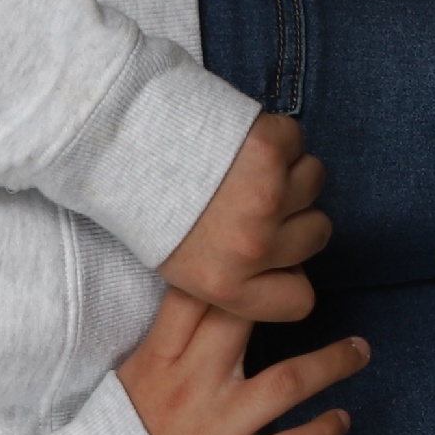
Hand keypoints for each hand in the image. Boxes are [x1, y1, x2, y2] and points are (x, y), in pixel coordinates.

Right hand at [115, 288, 367, 434]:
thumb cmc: (125, 432)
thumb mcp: (133, 376)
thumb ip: (169, 339)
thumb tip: (209, 292)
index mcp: (158, 358)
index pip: (197, 296)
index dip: (235, 270)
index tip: (265, 259)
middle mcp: (190, 387)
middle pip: (244, 323)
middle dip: (288, 300)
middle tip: (318, 292)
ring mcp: (215, 430)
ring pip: (286, 383)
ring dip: (331, 364)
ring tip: (361, 351)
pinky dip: (323, 433)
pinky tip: (342, 420)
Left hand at [162, 111, 331, 322]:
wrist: (118, 145)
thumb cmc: (151, 205)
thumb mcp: (183, 268)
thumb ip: (237, 278)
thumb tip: (289, 270)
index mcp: (226, 285)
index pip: (300, 300)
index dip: (290, 272)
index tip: (271, 252)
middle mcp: (251, 247)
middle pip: (315, 234)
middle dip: (291, 214)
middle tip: (247, 196)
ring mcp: (266, 198)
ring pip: (314, 182)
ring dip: (286, 170)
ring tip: (239, 165)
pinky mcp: (269, 151)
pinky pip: (297, 141)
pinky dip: (276, 134)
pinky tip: (239, 139)